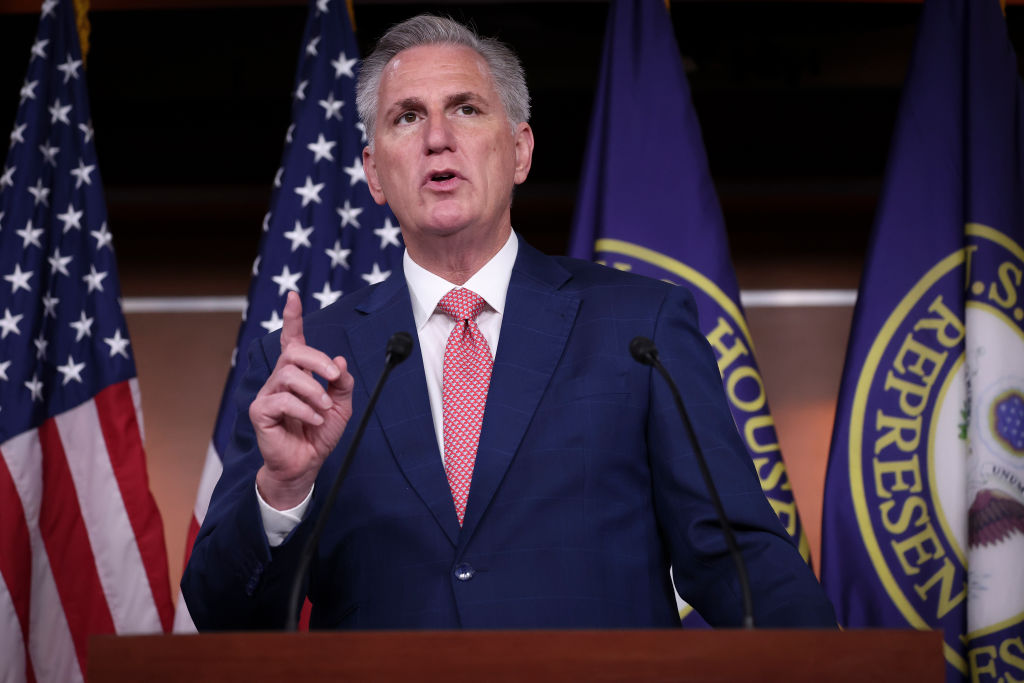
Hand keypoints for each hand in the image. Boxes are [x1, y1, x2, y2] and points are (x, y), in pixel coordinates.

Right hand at [251, 291, 353, 508]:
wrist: (306, 464)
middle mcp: (280, 380)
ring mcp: (268, 394)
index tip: (293, 297)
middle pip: (293, 353)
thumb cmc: (319, 433)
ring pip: (289, 375)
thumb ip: (342, 383)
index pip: (292, 340)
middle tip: (334, 377)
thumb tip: (340, 360)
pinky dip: (304, 410)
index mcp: (298, 374)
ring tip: (323, 409)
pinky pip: (282, 400)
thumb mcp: (341, 406)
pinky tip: (314, 421)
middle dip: (318, 360)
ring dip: (313, 391)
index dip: (292, 318)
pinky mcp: (260, 412)